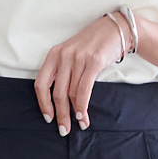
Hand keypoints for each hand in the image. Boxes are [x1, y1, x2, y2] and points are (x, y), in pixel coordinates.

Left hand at [34, 13, 132, 134]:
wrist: (116, 29)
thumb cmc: (93, 44)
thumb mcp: (72, 53)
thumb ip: (64, 71)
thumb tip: (60, 100)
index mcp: (54, 54)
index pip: (41, 83)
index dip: (43, 103)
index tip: (48, 117)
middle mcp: (63, 56)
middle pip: (56, 92)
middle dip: (59, 114)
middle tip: (63, 129)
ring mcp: (78, 59)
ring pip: (71, 93)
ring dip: (74, 113)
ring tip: (79, 124)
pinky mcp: (93, 62)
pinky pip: (84, 90)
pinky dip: (82, 106)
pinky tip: (83, 116)